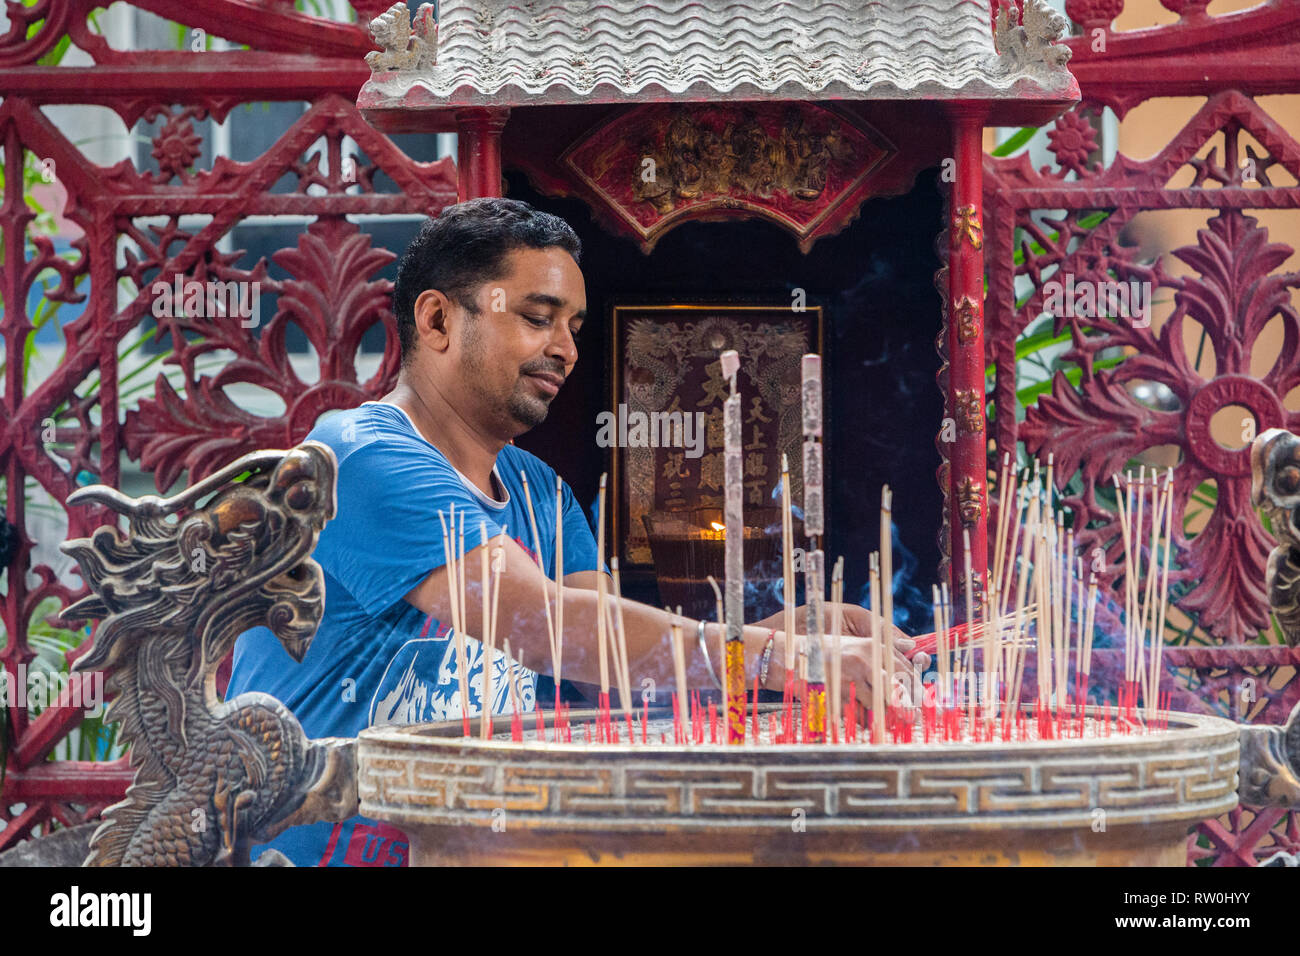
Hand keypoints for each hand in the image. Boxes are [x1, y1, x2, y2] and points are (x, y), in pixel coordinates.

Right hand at [757, 603, 928, 715]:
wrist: (787, 656)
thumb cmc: (823, 651)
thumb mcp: (854, 645)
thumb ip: (881, 654)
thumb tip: (910, 653)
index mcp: (872, 646)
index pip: (905, 671)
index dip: (915, 689)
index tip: (922, 702)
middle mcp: (864, 662)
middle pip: (897, 691)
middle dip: (906, 708)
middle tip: (912, 718)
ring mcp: (850, 680)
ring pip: (878, 707)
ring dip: (881, 717)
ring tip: (882, 720)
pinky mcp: (837, 697)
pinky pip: (857, 717)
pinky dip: (860, 722)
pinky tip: (858, 719)